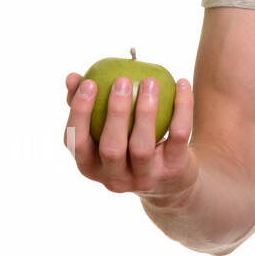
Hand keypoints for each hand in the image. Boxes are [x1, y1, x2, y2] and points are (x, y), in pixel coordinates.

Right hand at [63, 71, 198, 204]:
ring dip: (146, 111)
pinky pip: (178, 135)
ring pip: (142, 147)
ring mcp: (144, 178)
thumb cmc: (128, 144)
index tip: (89, 83)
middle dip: (115, 112)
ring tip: (150, 81)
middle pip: (111, 148)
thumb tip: (72, 77)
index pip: (76, 141)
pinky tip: (182, 83)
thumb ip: (89, 105)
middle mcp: (114, 178)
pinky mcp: (173, 170)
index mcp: (90, 166)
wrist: (172, 178)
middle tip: (122, 80)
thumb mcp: (106, 130)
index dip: (79, 113)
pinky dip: (182, 108)